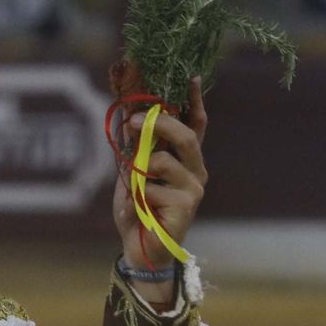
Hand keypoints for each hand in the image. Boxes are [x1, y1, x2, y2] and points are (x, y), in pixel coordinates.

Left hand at [112, 76, 208, 270]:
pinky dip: (137, 195)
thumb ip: (134, 147)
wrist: (139, 248)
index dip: (195, 101)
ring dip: (139, 169)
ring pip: (164, 160)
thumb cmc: (137, 209)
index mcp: (184, 159)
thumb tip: (129, 115)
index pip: (196, 124)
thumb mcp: (131, 172)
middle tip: (133, 121)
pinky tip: (139, 209)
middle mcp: (195, 170)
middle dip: (159, 123)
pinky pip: (152, 187)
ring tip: (133, 186)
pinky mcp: (186, 206)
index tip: (192, 78)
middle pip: (185, 135)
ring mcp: (193, 188)